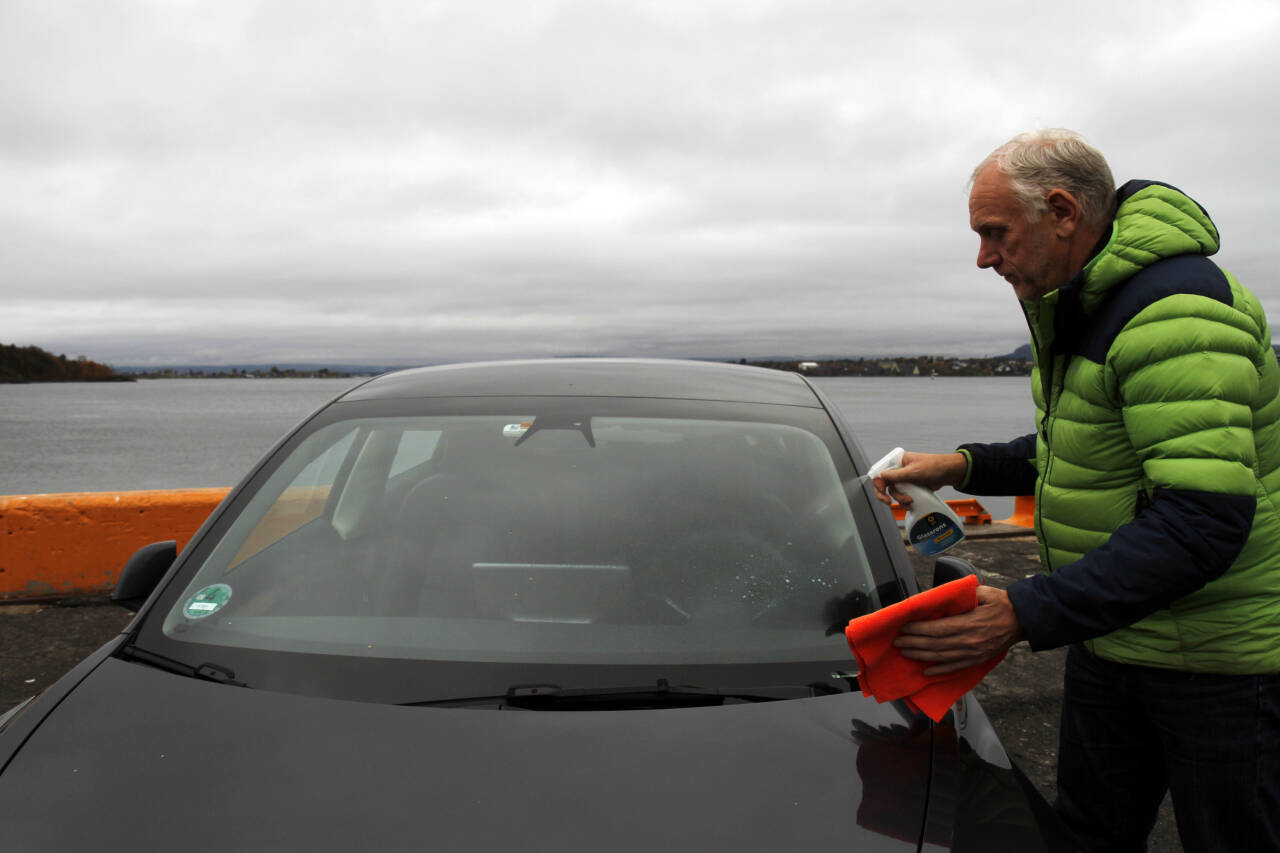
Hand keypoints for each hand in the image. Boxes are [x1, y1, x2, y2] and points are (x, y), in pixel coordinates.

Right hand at [872, 451, 967, 506]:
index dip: (878, 483)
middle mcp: (898, 470)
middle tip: (888, 502)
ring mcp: (904, 479)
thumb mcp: (912, 471)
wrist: (947, 473)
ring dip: (900, 499)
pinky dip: (905, 501)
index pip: (880, 472)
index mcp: (897, 461)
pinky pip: (902, 496)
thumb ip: (894, 475)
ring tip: (910, 500)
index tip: (882, 491)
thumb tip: (880, 477)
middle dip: (887, 494)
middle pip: (884, 484)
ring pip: (894, 492)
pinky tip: (911, 503)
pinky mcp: (910, 487)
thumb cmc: (933, 466)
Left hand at [892, 585, 1021, 675]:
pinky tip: (926, 671)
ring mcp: (974, 653)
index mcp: (970, 623)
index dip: (919, 629)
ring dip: (921, 656)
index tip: (904, 627)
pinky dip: (940, 670)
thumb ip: (959, 595)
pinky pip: (955, 667)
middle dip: (914, 643)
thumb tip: (937, 598)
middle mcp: (970, 641)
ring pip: (942, 657)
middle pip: (936, 644)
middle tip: (898, 641)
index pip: (938, 629)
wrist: (1022, 619)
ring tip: (906, 653)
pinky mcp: (977, 660)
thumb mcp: (981, 592)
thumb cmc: (1000, 603)